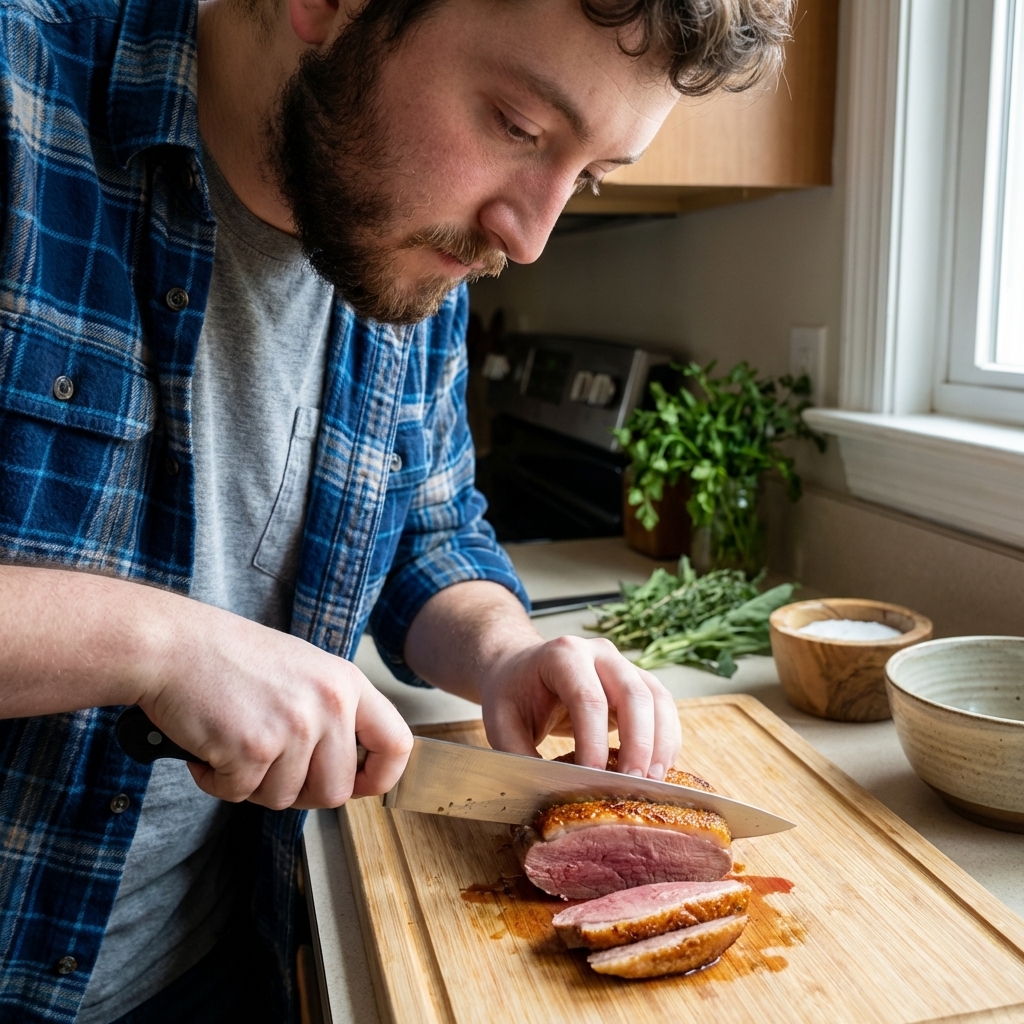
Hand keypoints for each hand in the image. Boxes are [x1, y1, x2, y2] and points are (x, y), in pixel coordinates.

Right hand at [141, 604, 412, 809]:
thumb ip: (331, 714)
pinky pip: (240, 795)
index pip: (396, 744)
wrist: (173, 644)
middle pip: (336, 790)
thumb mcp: (303, 672)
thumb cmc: (229, 657)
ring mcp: (294, 726)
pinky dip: (218, 781)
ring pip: (285, 799)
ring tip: (234, 742)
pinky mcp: (254, 747)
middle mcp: (330, 704)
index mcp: (347, 684)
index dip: (380, 777)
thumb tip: (348, 771)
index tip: (358, 785)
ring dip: (253, 784)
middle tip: (268, 768)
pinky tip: (209, 745)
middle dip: (299, 792)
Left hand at [477, 634, 681, 779]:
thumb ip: (519, 757)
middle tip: (633, 784)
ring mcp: (622, 664)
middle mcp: (598, 653)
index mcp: (562, 655)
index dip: (594, 741)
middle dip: (638, 743)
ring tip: (652, 781)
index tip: (593, 778)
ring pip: (657, 698)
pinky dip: (667, 738)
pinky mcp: (637, 682)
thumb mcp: (500, 723)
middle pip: (633, 694)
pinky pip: (663, 707)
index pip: (587, 698)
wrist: (520, 669)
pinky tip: (659, 768)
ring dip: (660, 742)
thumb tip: (548, 794)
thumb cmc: (511, 694)